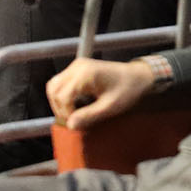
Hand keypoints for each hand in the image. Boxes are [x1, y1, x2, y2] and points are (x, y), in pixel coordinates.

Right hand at [46, 56, 161, 130]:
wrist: (138, 77)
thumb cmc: (127, 90)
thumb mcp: (110, 107)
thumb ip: (90, 116)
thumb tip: (70, 125)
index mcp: (85, 74)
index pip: (62, 96)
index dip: (66, 113)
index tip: (78, 123)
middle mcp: (78, 66)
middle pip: (53, 90)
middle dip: (60, 108)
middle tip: (74, 120)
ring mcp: (77, 66)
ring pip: (53, 86)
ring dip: (59, 102)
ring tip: (74, 114)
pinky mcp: (78, 68)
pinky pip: (61, 83)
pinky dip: (63, 96)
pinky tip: (76, 105)